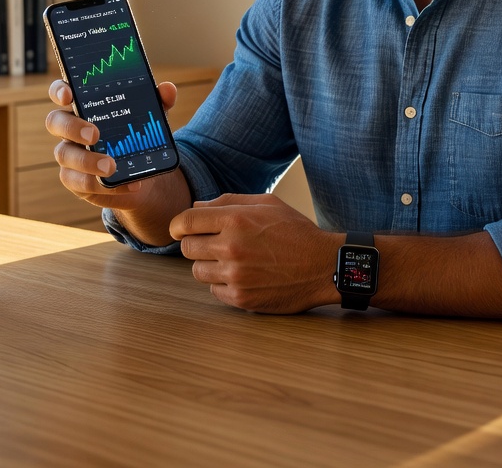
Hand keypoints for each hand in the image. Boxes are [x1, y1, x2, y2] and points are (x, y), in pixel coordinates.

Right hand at [44, 78, 178, 211]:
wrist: (141, 171)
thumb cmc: (137, 133)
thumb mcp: (151, 117)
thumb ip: (159, 101)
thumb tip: (167, 89)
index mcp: (84, 105)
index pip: (62, 92)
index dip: (59, 91)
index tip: (69, 94)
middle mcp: (70, 127)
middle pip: (55, 122)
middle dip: (72, 127)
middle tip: (94, 134)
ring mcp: (70, 154)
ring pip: (64, 155)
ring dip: (87, 161)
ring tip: (112, 166)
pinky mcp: (75, 180)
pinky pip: (80, 183)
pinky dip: (104, 186)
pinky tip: (128, 184)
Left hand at [169, 193, 340, 313]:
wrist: (323, 266)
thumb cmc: (295, 231)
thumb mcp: (266, 204)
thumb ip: (228, 202)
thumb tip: (195, 206)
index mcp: (236, 220)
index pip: (185, 222)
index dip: (178, 224)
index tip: (181, 228)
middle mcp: (232, 248)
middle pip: (187, 248)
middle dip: (196, 243)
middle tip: (213, 242)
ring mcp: (235, 276)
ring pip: (197, 271)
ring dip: (208, 264)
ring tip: (231, 259)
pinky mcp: (241, 299)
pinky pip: (214, 290)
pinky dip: (222, 283)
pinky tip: (242, 275)